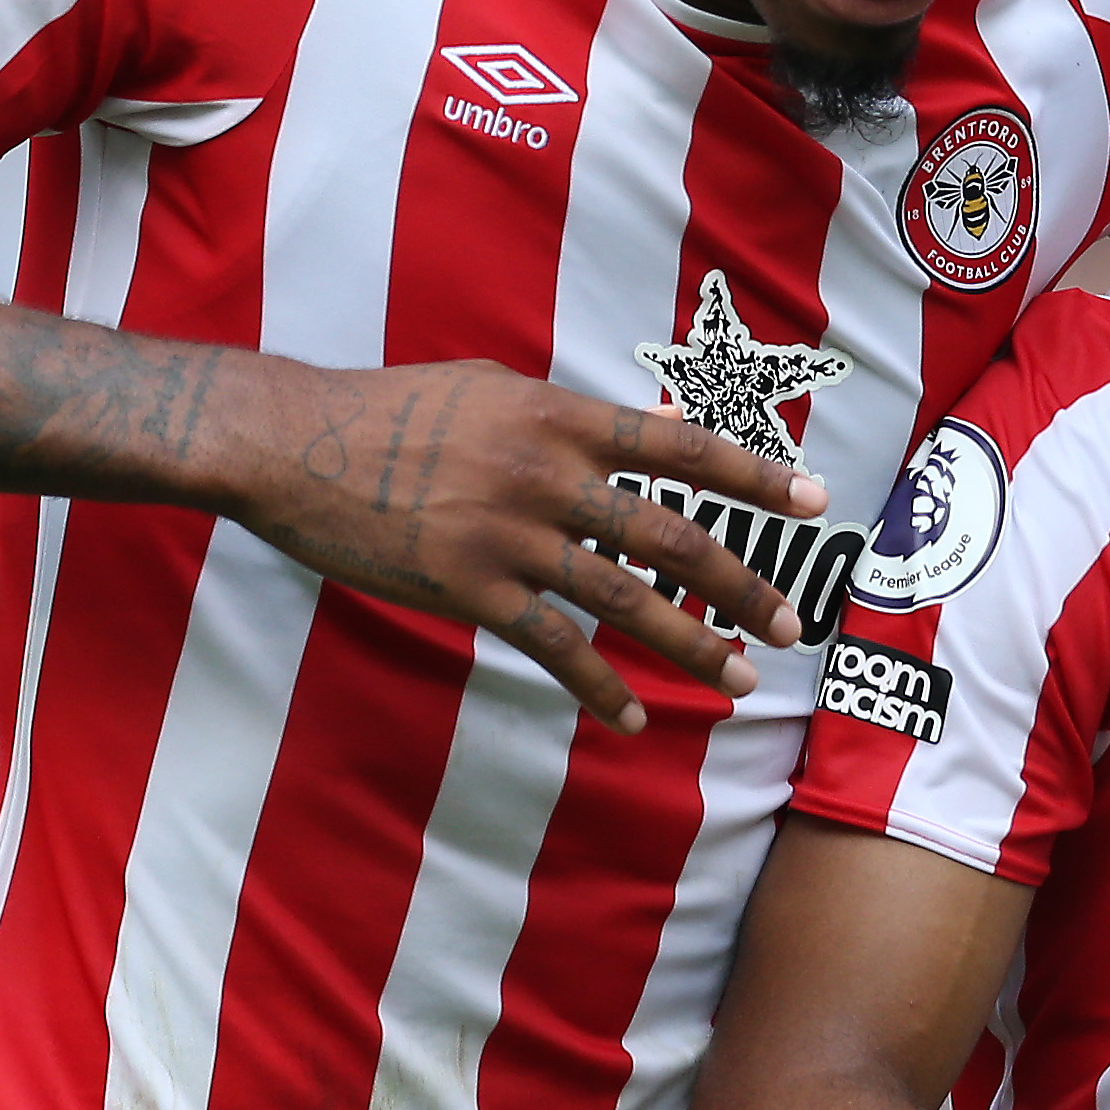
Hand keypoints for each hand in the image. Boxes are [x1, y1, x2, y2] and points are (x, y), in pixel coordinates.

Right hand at [234, 359, 832, 732]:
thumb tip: (645, 435)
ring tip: (740, 678)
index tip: (816, 501)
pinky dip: (601, 687)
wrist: (293, 444)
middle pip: (671, 533)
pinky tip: (635, 719)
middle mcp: (547, 474)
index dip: (754, 475)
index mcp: (559, 418)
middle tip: (791, 622)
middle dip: (742, 584)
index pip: (680, 446)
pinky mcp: (468, 587)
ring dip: (691, 644)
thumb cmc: (390, 412)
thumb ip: (568, 420)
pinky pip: (553, 647)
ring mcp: (509, 534)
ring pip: (625, 600)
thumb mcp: (490, 390)